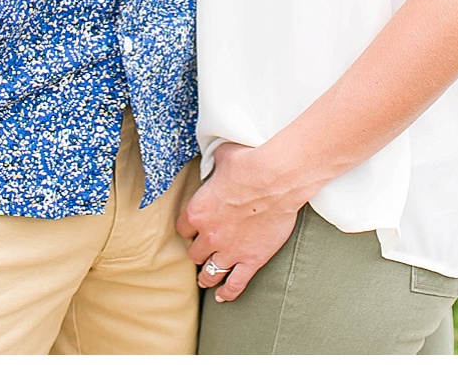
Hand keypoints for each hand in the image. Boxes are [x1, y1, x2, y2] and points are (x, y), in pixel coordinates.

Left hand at [176, 142, 304, 303]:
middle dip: (198, 252)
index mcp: (196, 211)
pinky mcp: (251, 260)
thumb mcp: (220, 159)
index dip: (188, 231)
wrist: (275, 179)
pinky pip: (235, 283)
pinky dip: (228, 293)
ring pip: (210, 273)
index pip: (182, 229)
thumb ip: (213, 166)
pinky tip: (223, 297)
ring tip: (205, 281)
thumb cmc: (248, 164)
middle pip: (194, 253)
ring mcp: (230, 250)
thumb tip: (215, 160)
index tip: (193, 232)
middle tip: (202, 252)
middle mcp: (208, 235)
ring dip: (206, 277)